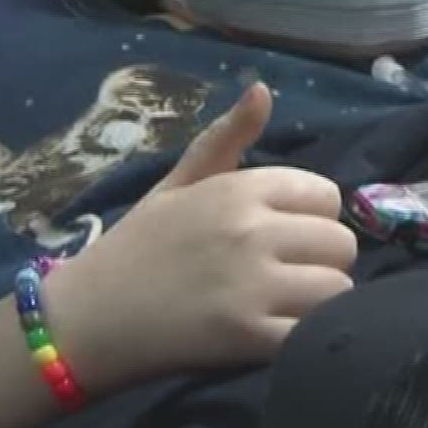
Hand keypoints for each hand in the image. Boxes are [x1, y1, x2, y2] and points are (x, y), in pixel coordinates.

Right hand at [48, 83, 356, 391]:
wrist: (87, 318)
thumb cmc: (137, 247)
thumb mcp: (179, 182)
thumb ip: (226, 138)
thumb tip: (263, 89)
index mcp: (239, 189)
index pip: (326, 196)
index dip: (313, 219)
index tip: (286, 238)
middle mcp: (252, 231)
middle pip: (341, 244)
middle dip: (322, 261)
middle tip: (289, 277)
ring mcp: (252, 285)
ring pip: (337, 289)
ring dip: (321, 303)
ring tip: (288, 308)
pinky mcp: (249, 336)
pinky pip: (314, 333)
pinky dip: (308, 339)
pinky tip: (281, 336)